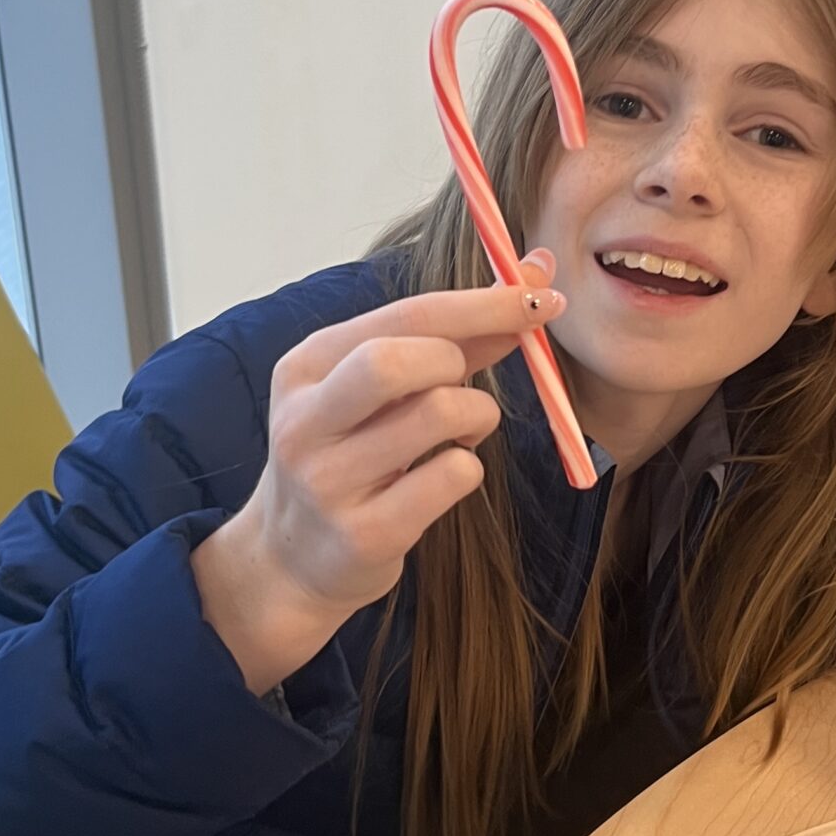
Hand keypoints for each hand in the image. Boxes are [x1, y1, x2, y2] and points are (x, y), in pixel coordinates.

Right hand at [193, 257, 562, 693]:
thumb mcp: (379, 391)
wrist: (291, 559)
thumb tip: (535, 277)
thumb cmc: (353, 455)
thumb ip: (453, 338)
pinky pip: (453, 477)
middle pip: (397, 359)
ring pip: (438, 414)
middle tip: (469, 380)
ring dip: (475, 415)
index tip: (544, 295)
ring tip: (461, 432)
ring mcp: (329, 481)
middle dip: (459, 359)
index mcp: (306, 367)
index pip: (405, 315)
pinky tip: (442, 479)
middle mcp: (306, 420)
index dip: (485, 302)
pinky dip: (468, 468)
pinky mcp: (363, 534)